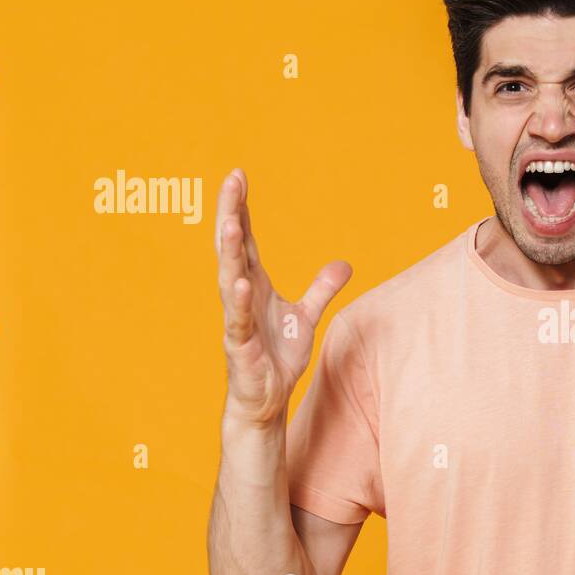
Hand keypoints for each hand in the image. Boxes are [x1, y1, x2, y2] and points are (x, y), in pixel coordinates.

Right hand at [216, 168, 351, 424]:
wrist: (264, 400)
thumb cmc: (277, 356)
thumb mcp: (306, 316)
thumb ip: (322, 288)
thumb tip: (345, 264)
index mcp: (254, 284)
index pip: (246, 238)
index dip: (243, 208)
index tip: (239, 175)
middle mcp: (240, 295)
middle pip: (233, 247)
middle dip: (231, 212)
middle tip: (232, 179)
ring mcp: (237, 318)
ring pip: (229, 277)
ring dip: (230, 250)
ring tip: (231, 221)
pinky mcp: (240, 344)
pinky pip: (238, 318)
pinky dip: (238, 299)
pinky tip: (239, 281)